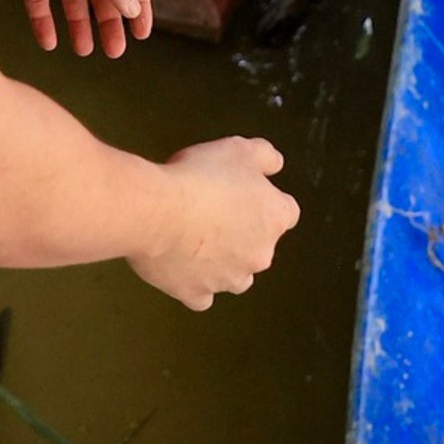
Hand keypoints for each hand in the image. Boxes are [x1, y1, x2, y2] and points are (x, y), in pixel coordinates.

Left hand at [0, 0, 152, 58]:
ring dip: (79, 25)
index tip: (141, 34)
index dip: (139, 5)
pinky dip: (43, 22)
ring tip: (83, 51)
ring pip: (73, 0)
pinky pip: (39, 1)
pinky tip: (48, 42)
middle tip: (114, 51)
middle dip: (109, 22)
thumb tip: (133, 8)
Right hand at [130, 137, 298, 309]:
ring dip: (222, 260)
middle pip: (259, 245)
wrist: (158, 213)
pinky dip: (194, 282)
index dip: (264, 199)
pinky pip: (202, 294)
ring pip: (235, 274)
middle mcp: (259, 255)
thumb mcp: (239, 149)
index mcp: (274, 218)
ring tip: (195, 236)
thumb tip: (275, 165)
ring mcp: (228, 279)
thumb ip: (266, 156)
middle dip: (241, 231)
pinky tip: (182, 264)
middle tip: (212, 207)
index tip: (245, 191)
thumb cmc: (199, 179)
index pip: (286, 211)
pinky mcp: (197, 294)